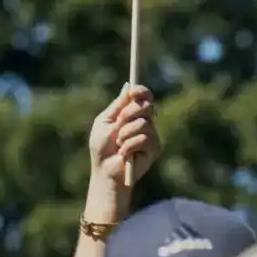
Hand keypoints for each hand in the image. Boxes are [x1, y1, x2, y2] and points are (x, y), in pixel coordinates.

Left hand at [84, 85, 158, 221]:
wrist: (105, 170)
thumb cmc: (102, 146)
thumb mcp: (105, 121)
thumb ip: (118, 105)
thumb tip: (128, 86)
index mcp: (131, 113)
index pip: (143, 96)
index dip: (141, 91)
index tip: (134, 91)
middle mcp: (144, 122)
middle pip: (146, 106)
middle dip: (129, 112)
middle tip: (119, 123)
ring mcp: (151, 135)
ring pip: (144, 123)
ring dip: (126, 132)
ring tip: (119, 143)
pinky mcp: (154, 149)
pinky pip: (144, 139)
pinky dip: (129, 145)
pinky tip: (124, 154)